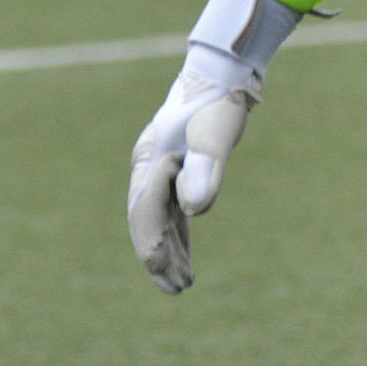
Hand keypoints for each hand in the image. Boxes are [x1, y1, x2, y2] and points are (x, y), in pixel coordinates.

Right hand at [127, 45, 259, 292]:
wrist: (220, 76)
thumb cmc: (217, 104)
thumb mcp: (215, 135)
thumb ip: (206, 168)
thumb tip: (197, 208)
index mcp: (151, 159)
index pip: (146, 209)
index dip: (152, 241)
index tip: (160, 269)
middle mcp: (149, 167)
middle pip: (146, 219)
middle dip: (157, 255)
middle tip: (175, 289)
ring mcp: (160, 170)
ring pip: (158, 220)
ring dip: (169, 251)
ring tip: (183, 284)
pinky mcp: (175, 172)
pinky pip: (171, 213)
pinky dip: (178, 237)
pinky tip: (186, 260)